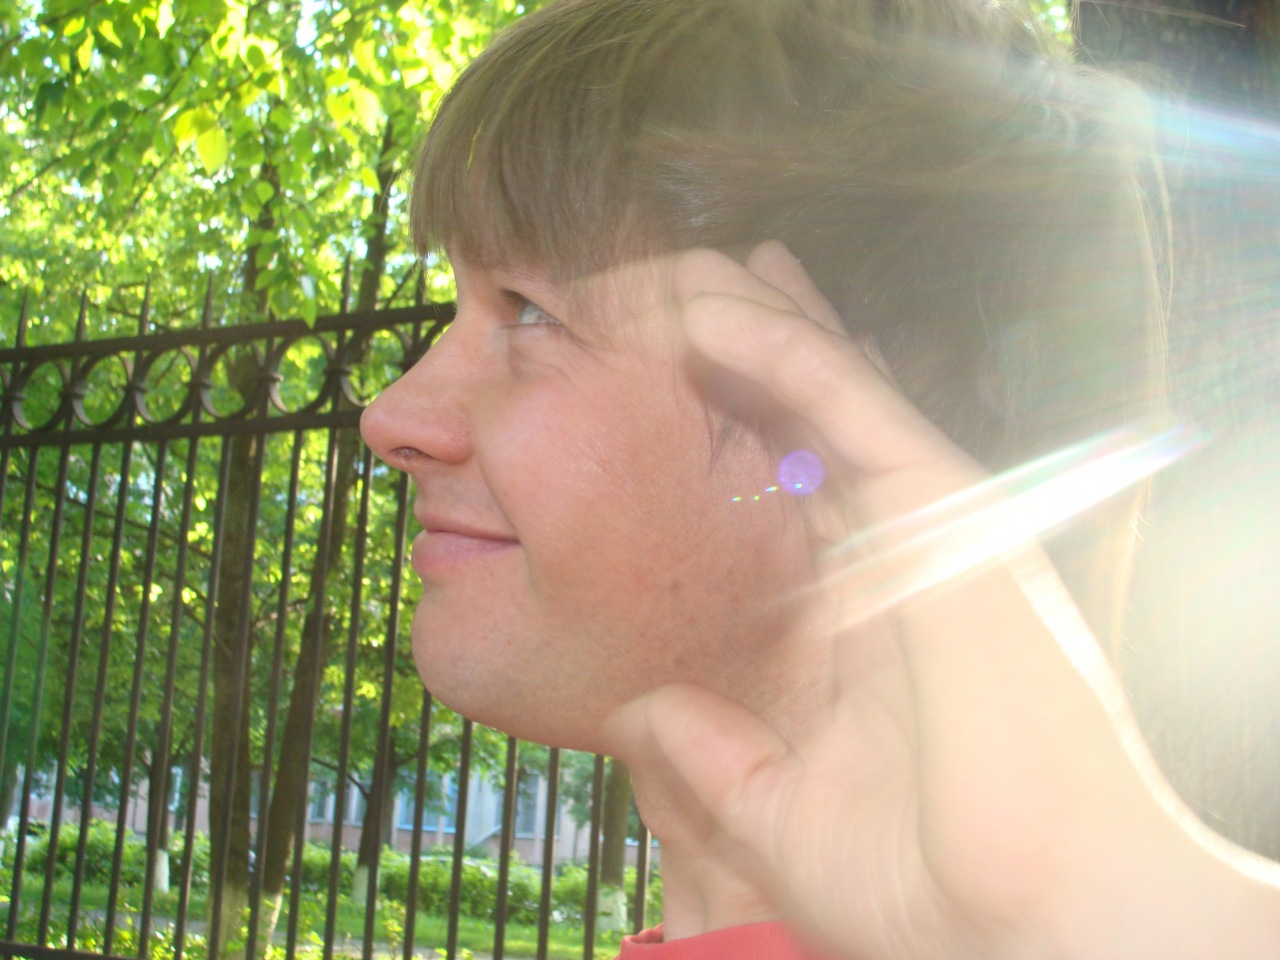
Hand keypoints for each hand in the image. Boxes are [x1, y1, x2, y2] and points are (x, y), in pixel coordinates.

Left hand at [607, 242, 1279, 959]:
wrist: (1040, 924)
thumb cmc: (942, 893)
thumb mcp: (787, 820)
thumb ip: (714, 762)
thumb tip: (644, 714)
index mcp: (866, 618)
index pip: (789, 492)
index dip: (735, 432)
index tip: (677, 388)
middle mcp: (902, 555)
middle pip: (810, 423)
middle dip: (750, 350)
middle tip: (680, 291)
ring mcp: (930, 524)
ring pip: (827, 393)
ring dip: (752, 324)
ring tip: (681, 269)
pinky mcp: (949, 510)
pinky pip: (850, 404)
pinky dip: (781, 347)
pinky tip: (714, 307)